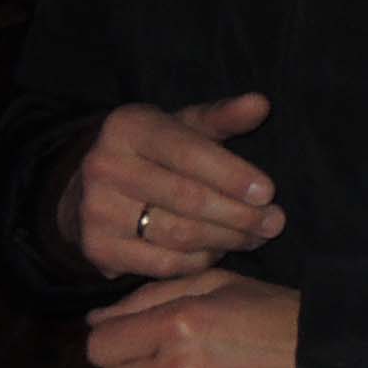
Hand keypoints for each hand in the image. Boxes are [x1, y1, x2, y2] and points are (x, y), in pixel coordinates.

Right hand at [56, 93, 282, 279]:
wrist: (93, 187)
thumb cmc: (157, 151)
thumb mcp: (185, 126)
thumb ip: (224, 116)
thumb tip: (261, 104)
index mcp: (128, 127)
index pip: (189, 152)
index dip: (232, 175)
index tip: (268, 192)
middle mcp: (105, 166)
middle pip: (188, 199)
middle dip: (239, 214)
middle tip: (274, 222)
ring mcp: (96, 210)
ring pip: (179, 235)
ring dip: (227, 240)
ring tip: (255, 236)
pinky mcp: (98, 248)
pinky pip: (165, 264)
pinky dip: (200, 260)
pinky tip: (219, 250)